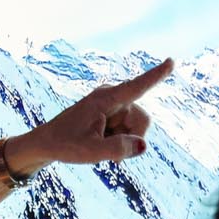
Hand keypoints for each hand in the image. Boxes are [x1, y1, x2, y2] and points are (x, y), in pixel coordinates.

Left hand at [14, 58, 172, 170]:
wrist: (47, 144)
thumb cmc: (66, 145)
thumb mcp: (91, 152)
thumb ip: (118, 149)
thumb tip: (144, 146)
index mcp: (105, 99)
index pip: (136, 86)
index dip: (156, 75)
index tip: (171, 61)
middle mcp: (111, 97)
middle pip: (142, 119)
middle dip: (134, 138)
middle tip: (113, 157)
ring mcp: (112, 106)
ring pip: (137, 127)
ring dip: (125, 142)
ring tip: (101, 146)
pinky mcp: (111, 114)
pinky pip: (128, 129)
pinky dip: (120, 141)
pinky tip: (102, 145)